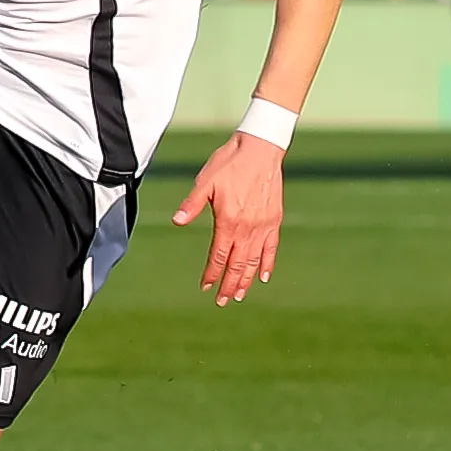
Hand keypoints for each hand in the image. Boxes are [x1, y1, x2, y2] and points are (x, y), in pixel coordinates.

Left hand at [171, 131, 285, 305]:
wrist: (261, 149)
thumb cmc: (230, 163)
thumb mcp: (206, 181)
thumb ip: (192, 204)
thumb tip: (177, 221)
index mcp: (228, 221)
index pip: (218, 256)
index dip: (212, 274)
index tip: (205, 287)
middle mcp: (247, 228)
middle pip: (237, 264)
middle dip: (229, 285)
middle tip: (222, 302)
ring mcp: (263, 225)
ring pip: (254, 260)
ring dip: (246, 280)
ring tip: (240, 295)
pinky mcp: (274, 220)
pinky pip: (271, 248)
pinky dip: (267, 264)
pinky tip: (262, 276)